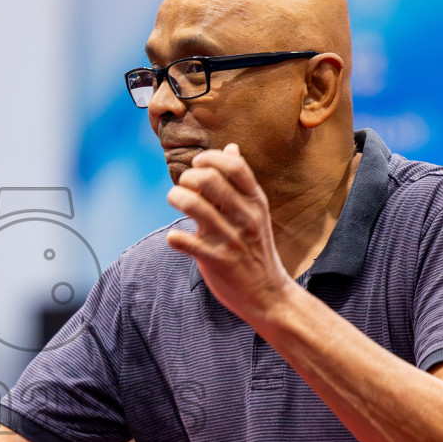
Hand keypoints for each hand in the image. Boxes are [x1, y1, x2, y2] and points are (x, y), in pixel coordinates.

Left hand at [165, 143, 293, 322]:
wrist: (268, 294)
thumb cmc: (256, 248)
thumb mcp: (256, 211)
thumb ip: (241, 181)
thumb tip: (231, 147)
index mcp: (256, 201)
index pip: (235, 166)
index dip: (211, 158)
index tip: (197, 164)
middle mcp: (246, 217)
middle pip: (210, 181)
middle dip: (188, 177)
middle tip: (183, 186)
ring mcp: (232, 239)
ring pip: (195, 206)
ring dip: (176, 198)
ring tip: (174, 201)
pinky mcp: (218, 261)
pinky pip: (188, 243)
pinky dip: (175, 238)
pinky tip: (174, 239)